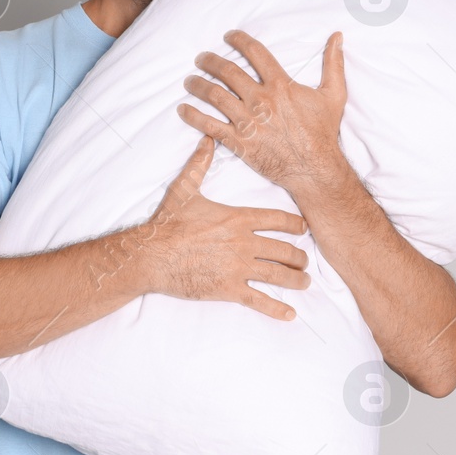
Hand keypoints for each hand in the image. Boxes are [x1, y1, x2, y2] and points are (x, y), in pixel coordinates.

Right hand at [133, 133, 310, 320]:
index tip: (304, 229)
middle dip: (300, 257)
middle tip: (305, 262)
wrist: (150, 255)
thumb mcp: (184, 189)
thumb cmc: (167, 223)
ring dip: (296, 280)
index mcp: (238, 219)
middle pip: (285, 250)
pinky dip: (277, 309)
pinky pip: (259, 300)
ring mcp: (237, 268)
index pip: (279, 220)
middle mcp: (243, 243)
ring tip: (304, 282)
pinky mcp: (228, 289)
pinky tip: (290, 314)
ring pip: (278, 275)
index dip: (296, 225)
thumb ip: (199, 164)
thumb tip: (207, 140)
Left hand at [176, 28, 346, 194]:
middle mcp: (261, 99)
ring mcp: (248, 121)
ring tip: (189, 81)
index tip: (229, 36)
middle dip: (211, 61)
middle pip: (228, 71)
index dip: (239, 40)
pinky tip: (183, 109)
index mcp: (280, 85)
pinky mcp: (239, 142)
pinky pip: (210, 126)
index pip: (255, 53)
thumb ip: (334, 64)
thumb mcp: (334, 94)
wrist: (314, 168)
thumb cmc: (323, 133)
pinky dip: (194, 116)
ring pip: (215, 95)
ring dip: (197, 85)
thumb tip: (338, 37)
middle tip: (202, 59)